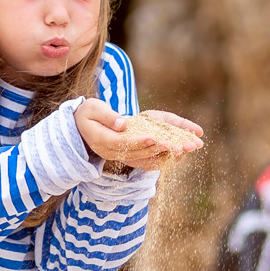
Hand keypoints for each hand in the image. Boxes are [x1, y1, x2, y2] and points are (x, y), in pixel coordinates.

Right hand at [74, 101, 203, 172]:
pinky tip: (180, 152)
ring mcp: (121, 156)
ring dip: (168, 154)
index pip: (123, 143)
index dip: (140, 142)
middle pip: (140, 154)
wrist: (81, 128)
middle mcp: (113, 153)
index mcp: (103, 141)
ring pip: (147, 159)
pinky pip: (147, 160)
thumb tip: (122, 123)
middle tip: (182, 145)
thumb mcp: (93, 109)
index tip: (156, 138)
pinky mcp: (128, 156)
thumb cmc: (88, 114)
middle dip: (162, 148)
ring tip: (188, 147)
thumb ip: (107, 116)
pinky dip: (164, 157)